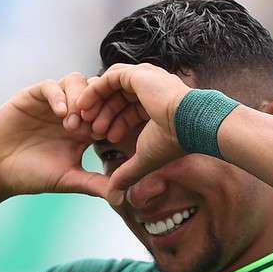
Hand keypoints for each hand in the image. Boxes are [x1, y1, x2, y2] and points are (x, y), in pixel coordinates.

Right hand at [0, 72, 107, 197]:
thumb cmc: (31, 175)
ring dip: (80, 99)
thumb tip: (122, 198)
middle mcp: (72, 112)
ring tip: (74, 124)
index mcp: (85, 130)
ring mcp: (53, 102)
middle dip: (99, 106)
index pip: (110, 112)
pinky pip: (51, 85)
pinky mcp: (33, 96)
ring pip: (77, 81)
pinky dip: (59, 96)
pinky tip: (60, 114)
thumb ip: (94, 184)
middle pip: (97, 91)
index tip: (111, 137)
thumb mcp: (68, 180)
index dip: (114, 120)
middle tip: (94, 128)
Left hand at [74, 63, 190, 203]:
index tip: (104, 139)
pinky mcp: (135, 74)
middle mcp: (151, 87)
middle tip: (90, 132)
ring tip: (85, 121)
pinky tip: (83, 106)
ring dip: (96, 103)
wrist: (189, 124)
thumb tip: (115, 197)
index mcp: (157, 103)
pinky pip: (107, 79)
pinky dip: (93, 92)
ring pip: (110, 87)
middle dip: (102, 114)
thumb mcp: (144, 158)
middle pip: (117, 97)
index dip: (114, 123)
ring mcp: (144, 78)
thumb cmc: (173, 141)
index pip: (129, 109)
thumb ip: (127, 174)